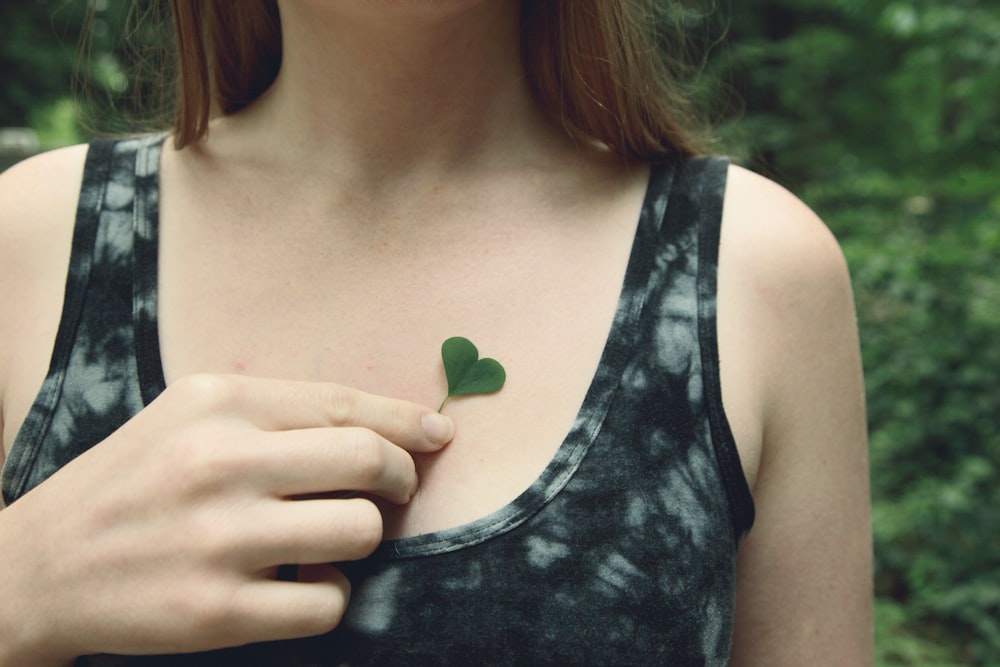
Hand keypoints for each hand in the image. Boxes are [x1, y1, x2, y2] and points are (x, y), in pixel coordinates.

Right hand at [0, 374, 452, 664]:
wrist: (38, 567)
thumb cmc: (135, 482)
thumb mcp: (191, 417)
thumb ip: (281, 413)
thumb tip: (391, 427)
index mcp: (217, 402)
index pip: (344, 404)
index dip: (408, 420)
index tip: (442, 434)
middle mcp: (219, 463)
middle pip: (368, 461)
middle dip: (400, 478)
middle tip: (392, 491)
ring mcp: (217, 540)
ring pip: (361, 531)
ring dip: (363, 538)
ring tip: (328, 539)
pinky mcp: (215, 612)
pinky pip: (329, 602)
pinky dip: (330, 594)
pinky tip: (298, 583)